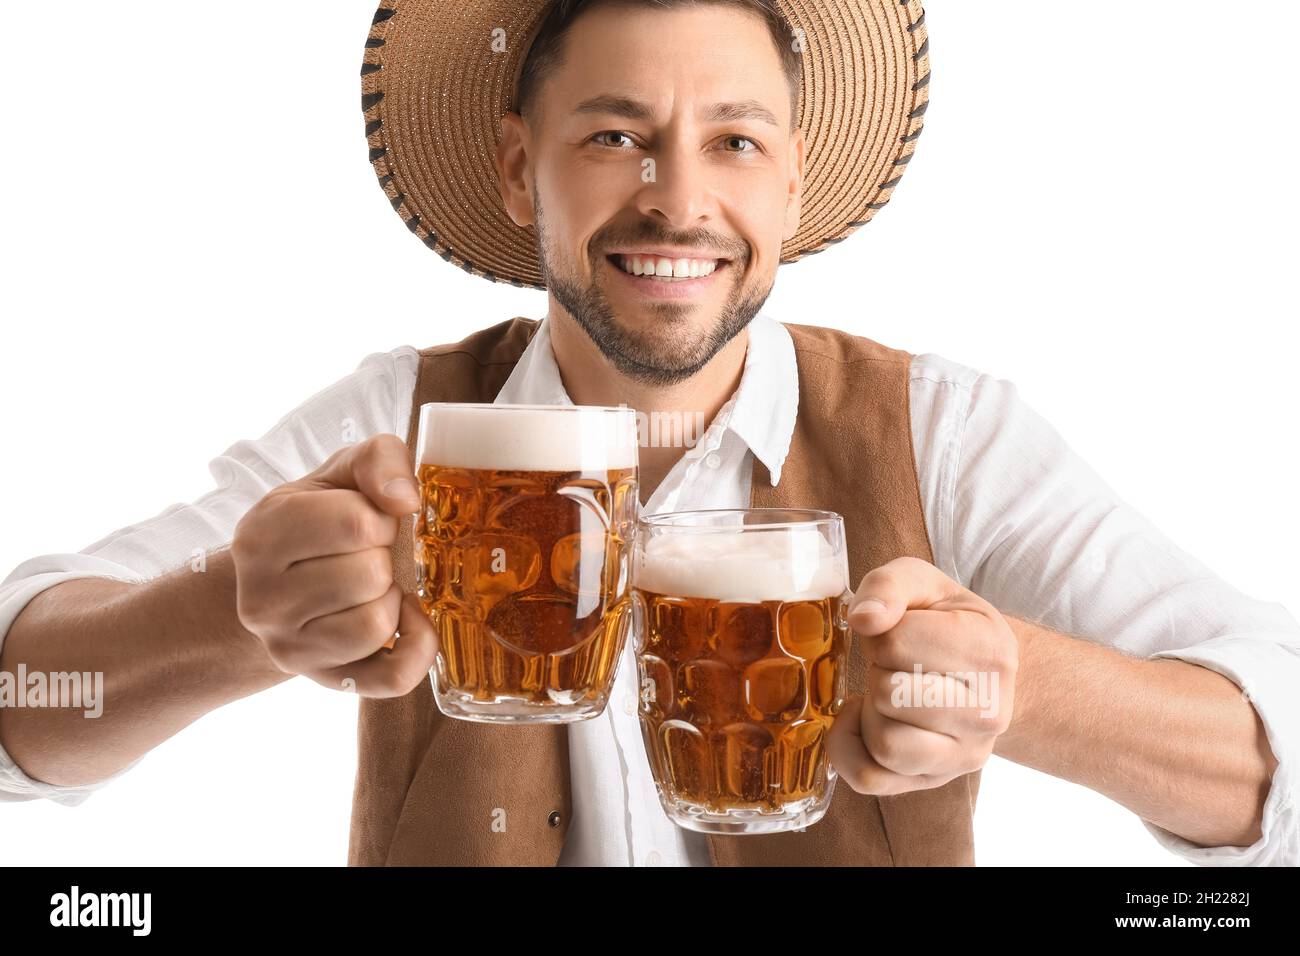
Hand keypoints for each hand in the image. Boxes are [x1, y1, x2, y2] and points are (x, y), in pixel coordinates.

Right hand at [231, 433, 435, 696]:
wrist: (281, 584)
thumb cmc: (321, 519)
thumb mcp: (340, 475)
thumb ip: (378, 459)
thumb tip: (405, 498)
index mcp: (263, 533)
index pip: (356, 522)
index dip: (381, 518)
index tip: (370, 522)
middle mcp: (263, 597)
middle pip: (368, 575)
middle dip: (386, 558)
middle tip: (370, 555)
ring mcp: (288, 646)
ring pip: (376, 624)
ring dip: (393, 599)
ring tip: (374, 587)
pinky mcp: (324, 680)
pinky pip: (393, 677)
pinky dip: (418, 647)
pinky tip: (406, 621)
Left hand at [827, 556, 1017, 793]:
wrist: (981, 670)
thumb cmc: (944, 620)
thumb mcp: (922, 584)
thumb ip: (889, 586)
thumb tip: (863, 619)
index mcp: (991, 652)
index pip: (896, 643)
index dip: (882, 633)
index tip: (901, 632)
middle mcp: (988, 713)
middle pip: (889, 695)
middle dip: (879, 671)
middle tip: (897, 665)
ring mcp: (965, 756)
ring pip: (884, 743)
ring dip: (870, 712)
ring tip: (889, 694)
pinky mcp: (934, 781)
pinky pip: (869, 778)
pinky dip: (850, 749)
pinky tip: (864, 722)